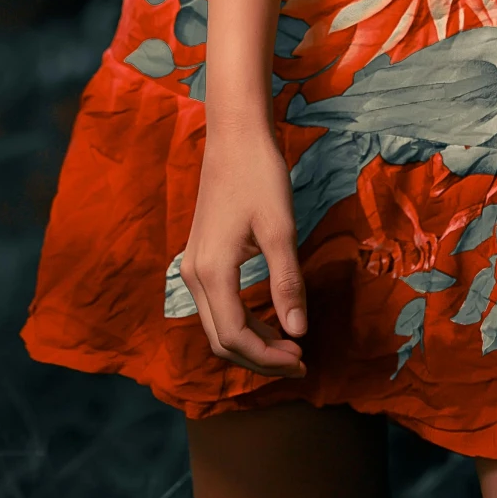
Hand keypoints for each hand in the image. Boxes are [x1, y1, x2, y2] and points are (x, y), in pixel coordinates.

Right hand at [181, 126, 307, 376]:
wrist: (235, 136)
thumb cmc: (259, 176)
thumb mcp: (280, 229)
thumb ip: (287, 283)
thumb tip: (299, 332)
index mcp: (212, 271)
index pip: (235, 337)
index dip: (268, 357)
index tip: (302, 359)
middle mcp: (195, 275)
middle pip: (221, 339)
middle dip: (259, 358)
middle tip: (299, 361)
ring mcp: (194, 266)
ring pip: (217, 325)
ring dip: (251, 343)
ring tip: (289, 346)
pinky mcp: (201, 258)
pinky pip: (217, 306)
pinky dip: (242, 322)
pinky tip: (269, 321)